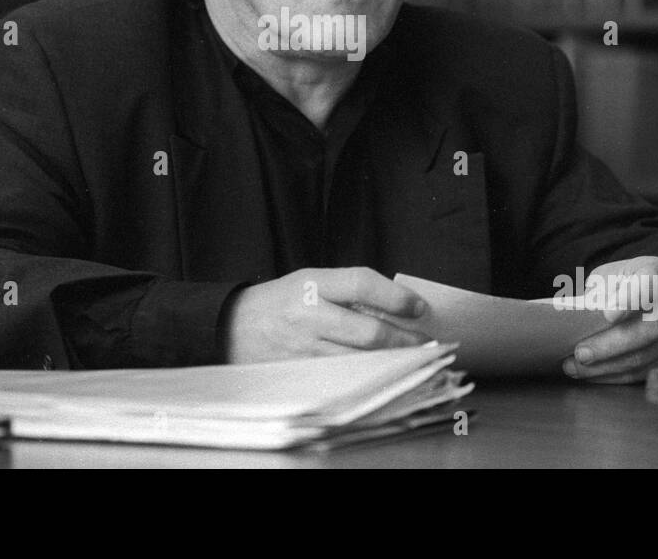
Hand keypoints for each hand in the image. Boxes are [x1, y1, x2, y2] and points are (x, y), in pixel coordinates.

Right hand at [223, 267, 429, 363]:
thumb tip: (395, 307)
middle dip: (404, 340)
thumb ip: (347, 290)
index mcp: (312, 284)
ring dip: (391, 361)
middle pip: (368, 331)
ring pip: (360, 360)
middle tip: (424, 342)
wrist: (233, 327)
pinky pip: (343, 377)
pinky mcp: (302, 373)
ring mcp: (304, 348)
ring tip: (410, 359)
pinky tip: (382, 373)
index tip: (419, 307)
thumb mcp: (310, 281)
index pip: (362, 283)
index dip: (396, 296)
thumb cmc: (280, 301)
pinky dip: (367, 376)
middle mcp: (308, 315)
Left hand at [563, 256, 657, 383]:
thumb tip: (572, 316)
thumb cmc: (628, 283)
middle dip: (611, 345)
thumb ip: (600, 291)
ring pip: (646, 356)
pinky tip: (592, 375)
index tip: (607, 315)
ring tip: (576, 367)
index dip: (631, 299)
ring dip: (608, 366)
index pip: (651, 284)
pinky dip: (615, 376)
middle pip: (650, 329)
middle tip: (581, 353)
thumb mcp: (613, 275)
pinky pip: (645, 372)